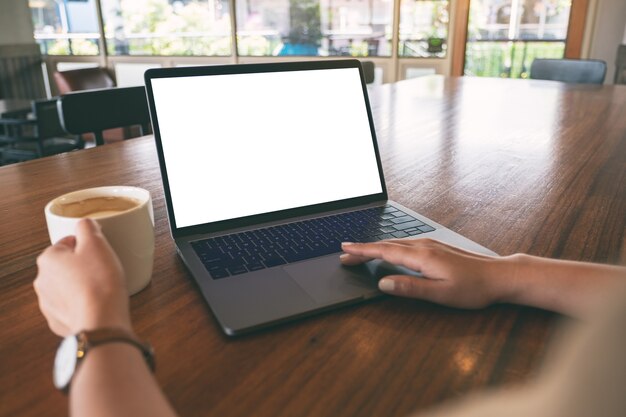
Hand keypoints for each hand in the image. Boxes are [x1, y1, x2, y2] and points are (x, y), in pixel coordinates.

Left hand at [34, 219, 131, 335]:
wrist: (102, 320)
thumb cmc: (99, 282)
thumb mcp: (97, 243)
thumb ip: (87, 227)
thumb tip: (84, 224)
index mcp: (48, 259)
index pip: (67, 243)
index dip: (87, 246)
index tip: (99, 252)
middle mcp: (42, 281)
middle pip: (66, 265)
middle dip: (83, 266)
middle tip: (102, 269)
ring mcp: (48, 303)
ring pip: (67, 286)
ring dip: (82, 285)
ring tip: (101, 288)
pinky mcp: (58, 321)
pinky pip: (71, 306)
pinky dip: (82, 304)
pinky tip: (96, 304)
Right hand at [340, 239, 514, 308]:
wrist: (499, 276)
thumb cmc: (473, 289)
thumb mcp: (439, 294)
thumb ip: (409, 287)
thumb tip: (383, 283)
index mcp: (422, 256)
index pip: (384, 252)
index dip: (362, 251)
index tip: (345, 250)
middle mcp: (424, 245)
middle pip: (386, 245)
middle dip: (363, 249)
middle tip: (344, 254)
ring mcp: (430, 244)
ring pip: (395, 243)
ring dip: (375, 247)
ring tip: (360, 253)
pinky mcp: (436, 246)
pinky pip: (405, 244)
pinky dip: (389, 247)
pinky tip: (388, 251)